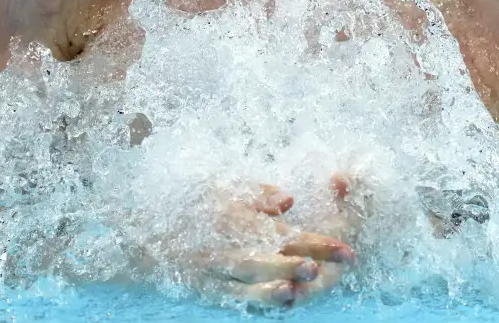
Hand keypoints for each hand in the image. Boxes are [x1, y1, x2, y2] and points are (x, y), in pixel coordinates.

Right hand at [199, 175, 358, 307]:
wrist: (152, 242)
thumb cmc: (192, 212)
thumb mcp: (223, 191)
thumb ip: (258, 196)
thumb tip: (289, 200)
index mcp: (241, 221)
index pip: (286, 232)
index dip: (317, 242)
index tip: (346, 251)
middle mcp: (230, 245)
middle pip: (270, 254)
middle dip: (298, 262)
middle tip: (324, 267)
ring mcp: (218, 270)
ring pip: (248, 276)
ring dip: (274, 281)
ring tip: (296, 286)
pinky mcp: (208, 291)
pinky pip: (234, 298)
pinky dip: (255, 302)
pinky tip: (278, 307)